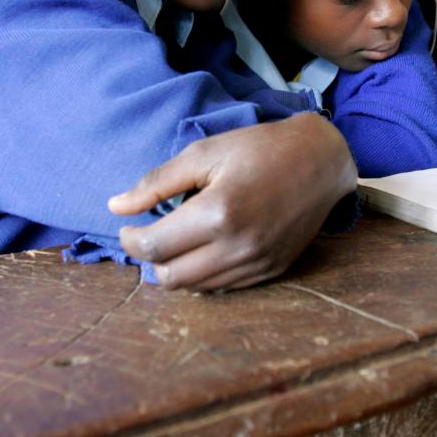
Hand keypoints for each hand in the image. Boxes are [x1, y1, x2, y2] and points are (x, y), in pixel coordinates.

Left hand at [107, 113, 355, 291]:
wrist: (321, 161)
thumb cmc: (259, 149)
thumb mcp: (204, 153)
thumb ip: (156, 182)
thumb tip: (115, 206)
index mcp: (217, 213)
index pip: (154, 247)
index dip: (130, 239)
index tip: (127, 226)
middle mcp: (238, 246)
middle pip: (170, 276)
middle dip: (150, 259)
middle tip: (149, 235)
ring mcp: (256, 263)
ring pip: (195, 287)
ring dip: (176, 269)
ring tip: (175, 241)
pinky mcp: (271, 271)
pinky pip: (223, 287)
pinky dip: (204, 274)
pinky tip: (204, 248)